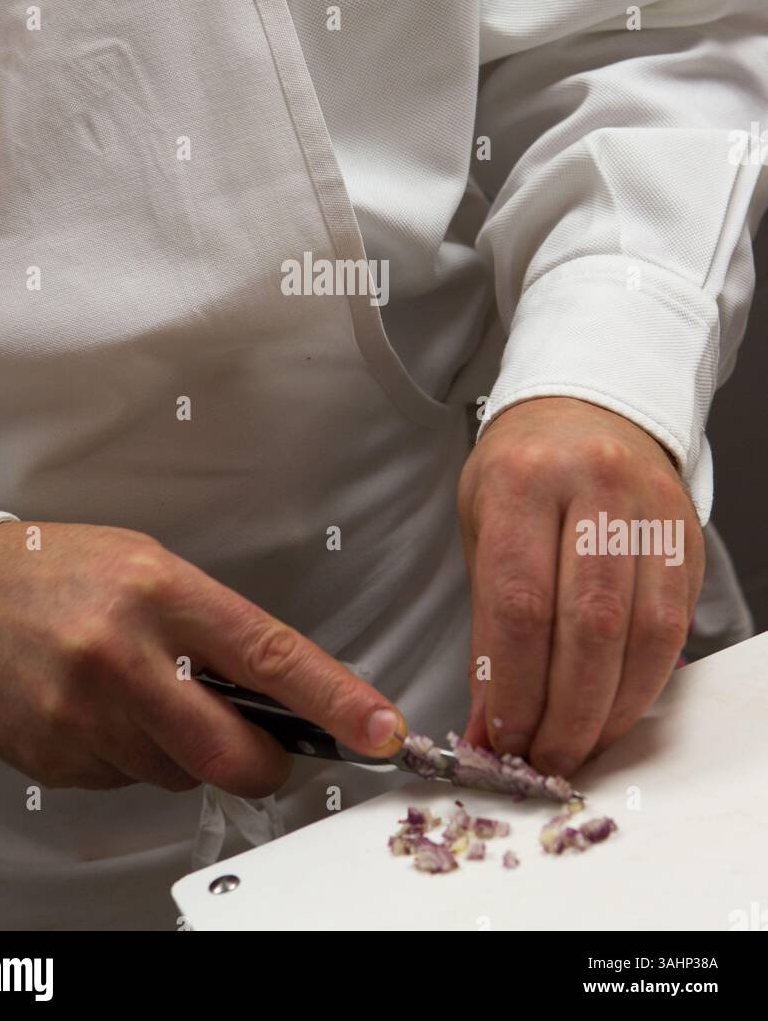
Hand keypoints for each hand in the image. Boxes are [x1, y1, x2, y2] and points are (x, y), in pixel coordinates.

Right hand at [0, 521, 405, 793]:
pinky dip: (133, 758)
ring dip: (184, 752)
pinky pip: (127, 782)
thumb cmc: (70, 573)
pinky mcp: (56, 756)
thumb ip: (215, 629)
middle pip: (230, 751)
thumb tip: (280, 694)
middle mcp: (124, 656)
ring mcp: (85, 713)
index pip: (271, 656)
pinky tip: (103, 712)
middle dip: (266, 764)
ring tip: (146, 696)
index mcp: (163, 594)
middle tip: (270, 752)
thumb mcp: (153, 569)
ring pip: (178, 774)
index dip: (335, 700)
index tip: (380, 729)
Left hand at [457, 397, 703, 776]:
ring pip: (640, 634)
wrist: (590, 410)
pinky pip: (673, 628)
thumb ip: (486, 628)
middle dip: (562, 712)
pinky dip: (643, 685)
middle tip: (540, 758)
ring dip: (608, 711)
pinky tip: (614, 712)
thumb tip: (487, 725)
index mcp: (523, 481)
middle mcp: (593, 488)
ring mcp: (649, 510)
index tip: (500, 737)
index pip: (519, 601)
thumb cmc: (524, 472)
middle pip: (587, 625)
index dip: (514, 686)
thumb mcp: (481, 525)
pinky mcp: (687, 537)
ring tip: (575, 747)